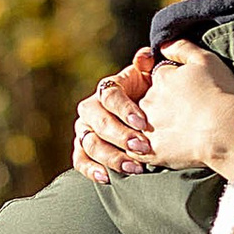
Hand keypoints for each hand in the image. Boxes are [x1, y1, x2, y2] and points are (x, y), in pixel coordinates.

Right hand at [73, 48, 155, 181]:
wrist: (145, 120)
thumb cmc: (151, 98)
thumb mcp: (153, 81)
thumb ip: (149, 67)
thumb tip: (146, 56)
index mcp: (107, 89)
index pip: (110, 95)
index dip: (125, 109)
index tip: (143, 123)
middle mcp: (91, 109)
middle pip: (98, 122)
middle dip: (120, 136)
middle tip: (142, 148)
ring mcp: (85, 130)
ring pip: (90, 143)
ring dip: (111, 157)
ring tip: (133, 168)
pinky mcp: (83, 150)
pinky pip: (80, 160)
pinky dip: (91, 170)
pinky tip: (107, 178)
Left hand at [142, 42, 233, 176]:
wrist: (226, 130)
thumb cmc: (220, 93)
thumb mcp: (205, 59)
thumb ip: (181, 48)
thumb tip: (163, 46)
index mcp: (161, 78)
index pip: (160, 78)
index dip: (174, 85)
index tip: (190, 94)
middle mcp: (149, 100)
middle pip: (150, 101)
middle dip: (164, 107)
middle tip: (188, 116)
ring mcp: (148, 127)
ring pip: (143, 126)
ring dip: (155, 128)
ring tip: (181, 136)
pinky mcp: (152, 151)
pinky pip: (141, 151)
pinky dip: (148, 150)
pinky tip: (167, 151)